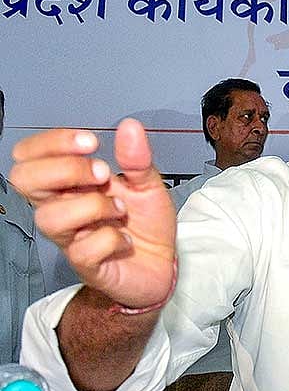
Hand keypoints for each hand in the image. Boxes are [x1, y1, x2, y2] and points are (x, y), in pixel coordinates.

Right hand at [10, 118, 176, 309]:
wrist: (163, 264)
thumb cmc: (146, 224)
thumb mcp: (148, 183)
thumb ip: (137, 158)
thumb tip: (129, 127)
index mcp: (71, 184)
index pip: (30, 156)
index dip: (52, 142)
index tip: (91, 141)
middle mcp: (63, 207)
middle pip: (23, 180)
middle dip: (66, 169)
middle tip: (102, 174)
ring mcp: (70, 237)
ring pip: (50, 217)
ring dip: (93, 206)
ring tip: (119, 211)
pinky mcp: (85, 264)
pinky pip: (83, 249)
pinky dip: (111, 239)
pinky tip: (124, 239)